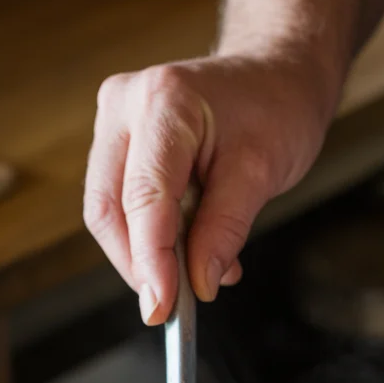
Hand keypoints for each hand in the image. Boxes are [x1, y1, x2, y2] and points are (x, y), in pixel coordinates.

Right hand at [84, 54, 335, 321]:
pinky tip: (192, 248)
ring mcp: (115, 121)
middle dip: (140, 264)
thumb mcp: (262, 172)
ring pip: (109, 212)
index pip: (143, 198)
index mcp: (164, 102)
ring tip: (201, 269)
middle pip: (109, 209)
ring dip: (147, 254)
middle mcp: (124, 105)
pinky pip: (121, 204)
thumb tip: (199, 284)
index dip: (150, 261)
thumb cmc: (275, 109)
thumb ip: (225, 230)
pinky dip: (152, 238)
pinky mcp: (118, 141)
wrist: (274, 74)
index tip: (161, 308)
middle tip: (177, 305)